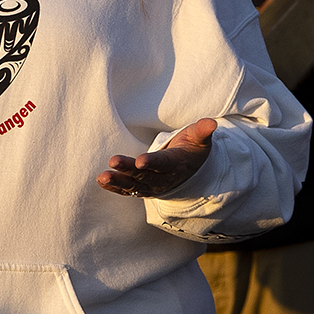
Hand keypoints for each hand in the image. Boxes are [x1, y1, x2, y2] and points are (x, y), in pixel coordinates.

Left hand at [99, 117, 215, 198]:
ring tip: (102, 177)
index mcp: (176, 164)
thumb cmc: (192, 149)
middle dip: (128, 169)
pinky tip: (102, 181)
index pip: (163, 164)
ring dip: (118, 182)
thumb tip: (212, 122)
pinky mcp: (143, 188)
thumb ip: (202, 130)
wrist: (191, 171)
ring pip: (134, 186)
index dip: (153, 162)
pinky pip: (128, 190)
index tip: (141, 161)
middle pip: (144, 175)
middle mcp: (163, 178)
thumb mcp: (200, 139)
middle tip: (113, 162)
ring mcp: (152, 186)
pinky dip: (115, 188)